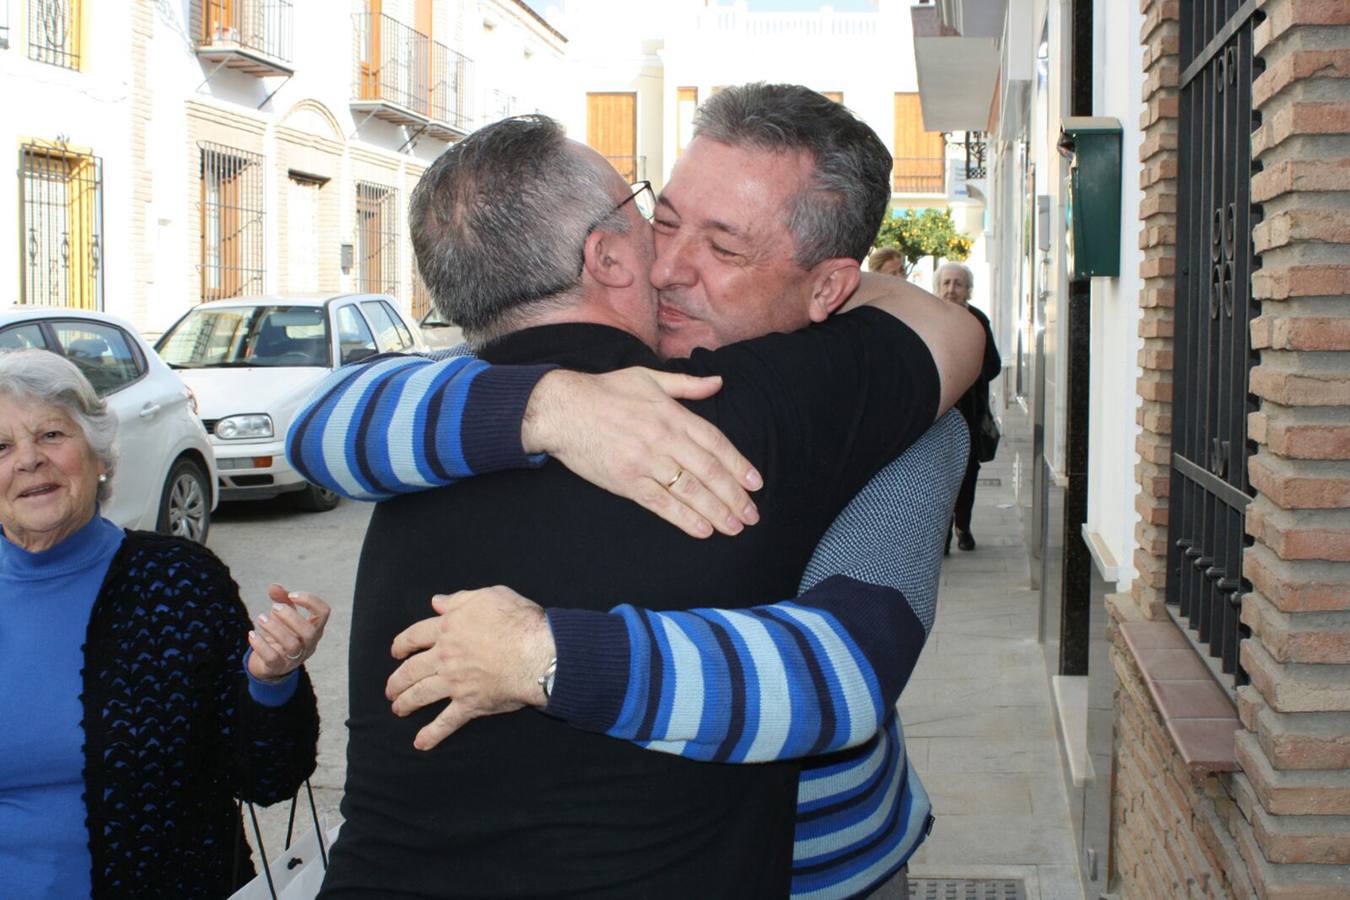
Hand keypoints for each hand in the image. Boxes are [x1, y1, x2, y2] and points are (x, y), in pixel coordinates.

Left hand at [247, 584, 330, 680]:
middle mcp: (309, 644)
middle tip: (274, 608)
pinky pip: (272, 657)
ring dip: (274, 628)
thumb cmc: (282, 635)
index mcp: (315, 628)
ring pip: (292, 645)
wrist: (270, 663)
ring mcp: (295, 657)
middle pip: (309, 631)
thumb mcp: (283, 616)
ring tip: (260, 618)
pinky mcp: (278, 667)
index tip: (292, 595)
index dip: (310, 600)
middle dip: (290, 616)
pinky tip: (252, 634)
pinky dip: (260, 644)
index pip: (324, 612)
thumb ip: (281, 600)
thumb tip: (274, 587)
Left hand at [386, 586, 554, 750]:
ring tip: (398, 708)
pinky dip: (432, 734)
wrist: (537, 652)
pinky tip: (420, 743)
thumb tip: (437, 602)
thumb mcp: (489, 596)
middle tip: (391, 688)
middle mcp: (445, 656)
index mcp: (448, 628)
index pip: (415, 636)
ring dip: (406, 703)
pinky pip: (446, 722)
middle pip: (411, 669)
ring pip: (420, 695)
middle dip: (397, 680)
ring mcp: (454, 682)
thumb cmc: (518, 621)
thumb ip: (459, 599)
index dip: (402, 644)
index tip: (396, 651)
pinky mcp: (469, 704)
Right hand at [521, 367, 762, 538]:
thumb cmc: (605, 391)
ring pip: (689, 490)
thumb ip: (687, 384)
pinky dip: (684, 518)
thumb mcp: (649, 377)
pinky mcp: (626, 480)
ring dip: (716, 511)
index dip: (738, 465)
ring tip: (735, 527)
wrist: (562, 409)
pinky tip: (703, 529)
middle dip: (734, 496)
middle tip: (752, 515)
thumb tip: (719, 382)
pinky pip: (661, 503)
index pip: (715, 442)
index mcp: (672, 414)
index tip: (755, 483)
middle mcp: (664, 439)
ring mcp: (646, 461)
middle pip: (708, 471)